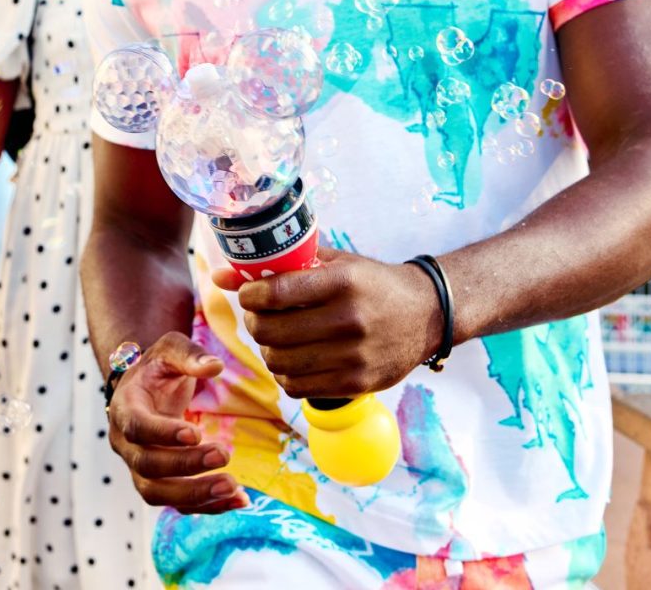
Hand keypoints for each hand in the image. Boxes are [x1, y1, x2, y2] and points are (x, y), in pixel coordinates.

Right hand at [105, 332, 246, 514]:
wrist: (145, 389)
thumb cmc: (158, 367)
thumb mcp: (170, 349)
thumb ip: (190, 355)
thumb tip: (216, 366)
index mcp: (125, 408)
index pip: (137, 427)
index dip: (163, 434)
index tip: (196, 433)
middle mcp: (126, 444)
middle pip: (147, 465)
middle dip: (185, 465)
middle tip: (224, 455)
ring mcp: (139, 468)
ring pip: (158, 493)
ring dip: (195, 495)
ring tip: (233, 487)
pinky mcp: (160, 483)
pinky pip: (179, 503)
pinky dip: (208, 506)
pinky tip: (240, 500)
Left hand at [211, 247, 441, 400]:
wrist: (427, 314)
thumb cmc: (373, 283)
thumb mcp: (335, 263)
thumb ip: (282, 266)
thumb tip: (222, 276)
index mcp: (344, 282)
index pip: (277, 293)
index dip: (250, 294)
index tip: (249, 293)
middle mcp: (350, 319)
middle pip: (271, 331)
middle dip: (255, 322)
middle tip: (259, 316)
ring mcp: (355, 355)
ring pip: (280, 362)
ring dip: (267, 350)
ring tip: (275, 337)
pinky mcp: (357, 383)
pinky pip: (297, 386)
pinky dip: (284, 374)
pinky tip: (292, 359)